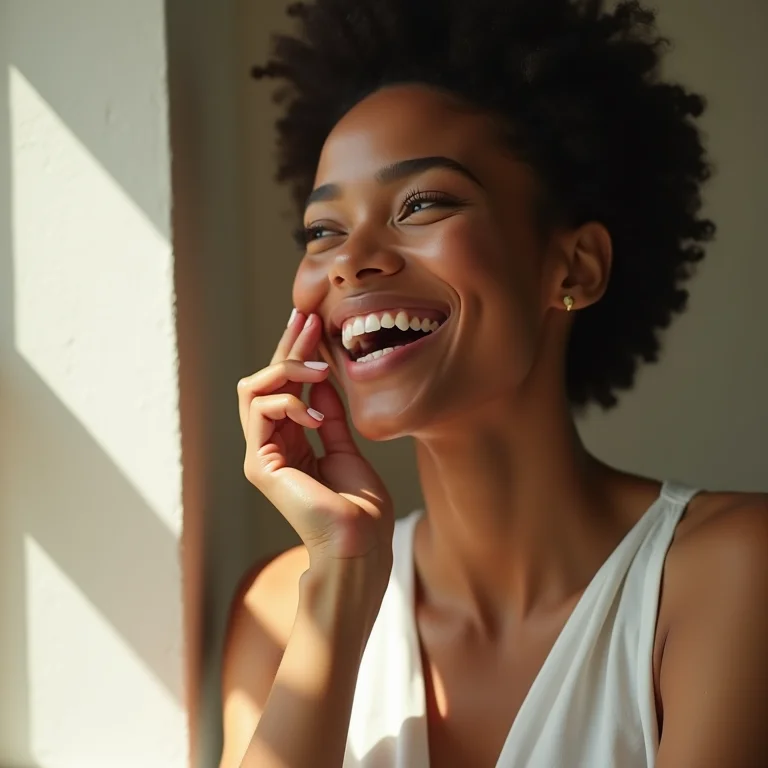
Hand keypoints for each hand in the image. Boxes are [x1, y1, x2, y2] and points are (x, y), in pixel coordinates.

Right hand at [238, 311, 393, 571]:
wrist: (361, 543)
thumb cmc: (359, 506)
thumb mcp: (344, 445)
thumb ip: (328, 412)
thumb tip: (319, 378)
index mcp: (291, 441)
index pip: (286, 386)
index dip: (295, 351)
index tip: (311, 320)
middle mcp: (271, 444)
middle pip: (266, 380)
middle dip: (288, 345)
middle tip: (306, 317)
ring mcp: (262, 454)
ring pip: (254, 388)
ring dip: (287, 368)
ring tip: (320, 369)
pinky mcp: (260, 464)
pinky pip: (261, 411)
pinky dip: (290, 402)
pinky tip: (317, 415)